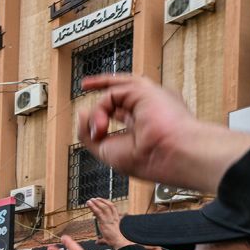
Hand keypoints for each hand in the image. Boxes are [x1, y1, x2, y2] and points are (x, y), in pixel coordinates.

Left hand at [78, 74, 249, 193]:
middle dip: (102, 89)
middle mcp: (151, 106)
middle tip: (86, 90)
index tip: (88, 111)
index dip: (104, 107)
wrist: (168, 157)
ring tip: (99, 131)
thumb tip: (81, 111)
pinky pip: (111, 94)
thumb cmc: (147, 159)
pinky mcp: (144, 89)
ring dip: (99, 112)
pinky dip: (101, 111)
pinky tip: (102, 128)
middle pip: (121, 90)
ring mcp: (149, 96)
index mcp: (148, 121)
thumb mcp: (107, 149)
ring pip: (114, 92)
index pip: (123, 107)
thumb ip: (89, 132)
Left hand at [87, 198, 129, 249]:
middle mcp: (113, 217)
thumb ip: (101, 239)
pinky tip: (89, 204)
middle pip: (108, 205)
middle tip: (95, 199)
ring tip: (91, 200)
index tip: (101, 201)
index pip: (113, 208)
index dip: (107, 203)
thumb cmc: (113, 240)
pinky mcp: (104, 221)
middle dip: (101, 201)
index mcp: (116, 220)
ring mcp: (109, 218)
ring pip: (103, 207)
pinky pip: (98, 212)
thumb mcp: (107, 238)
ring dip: (96, 202)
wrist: (117, 241)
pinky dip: (93, 206)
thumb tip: (97, 242)